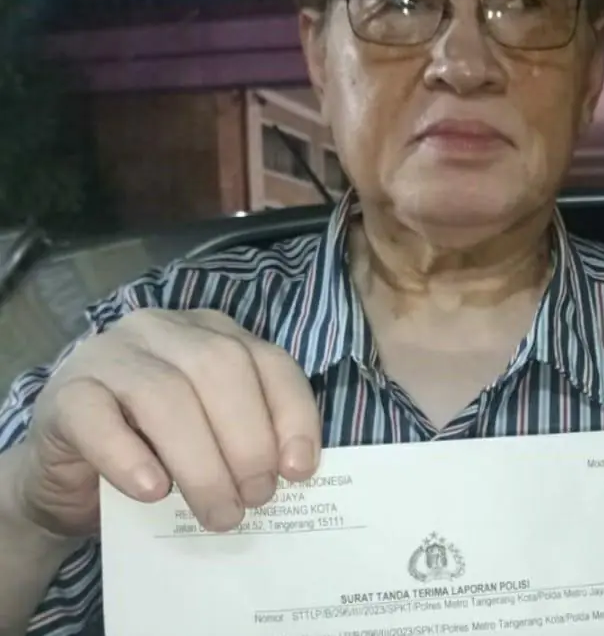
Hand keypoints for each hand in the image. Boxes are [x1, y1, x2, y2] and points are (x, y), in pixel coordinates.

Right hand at [12, 309, 320, 537]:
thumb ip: (250, 440)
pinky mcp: (65, 394)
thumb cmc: (154, 456)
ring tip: (218, 512)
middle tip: (255, 499)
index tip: (299, 470)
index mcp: (213, 334)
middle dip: (248, 440)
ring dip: (200, 461)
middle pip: (220, 368)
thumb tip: (291, 471)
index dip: (292, 414)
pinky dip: (131, 458)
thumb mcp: (214, 441)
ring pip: (165, 394)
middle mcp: (164, 330)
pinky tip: (152, 492)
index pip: (270, 361)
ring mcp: (109, 355)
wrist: (68, 480)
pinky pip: (98, 418)